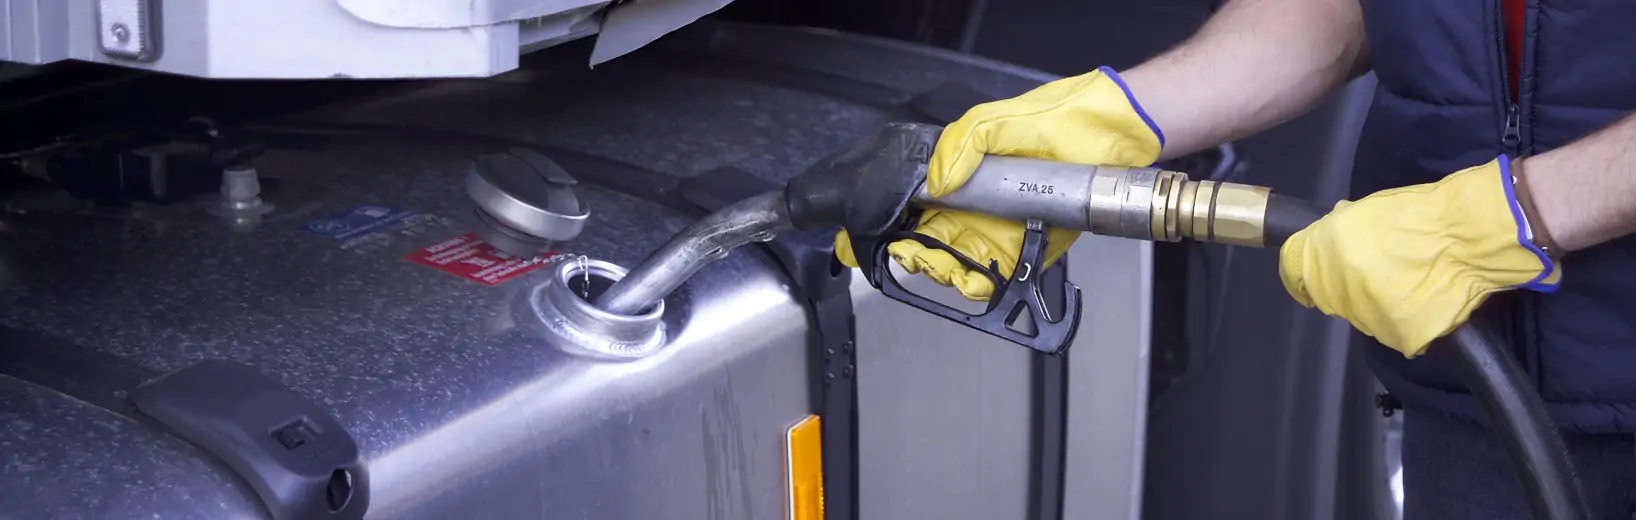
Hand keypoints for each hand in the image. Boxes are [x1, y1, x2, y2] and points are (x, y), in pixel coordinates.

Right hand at [834, 66, 1163, 299]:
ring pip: (954, 264)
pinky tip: (974, 280)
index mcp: (957, 176)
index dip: (884, 223)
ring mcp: (996, 231)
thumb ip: (959, 145)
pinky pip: (995, 277)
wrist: (1112, 135)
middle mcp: (972, 207)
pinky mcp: (1026, 251)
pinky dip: (980, 285)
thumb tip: (935, 180)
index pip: (908, 204)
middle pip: (925, 242)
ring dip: (943, 271)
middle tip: (913, 253)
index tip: (866, 237)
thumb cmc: (1055, 120)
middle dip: (913, 255)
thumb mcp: (995, 120)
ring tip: (944, 266)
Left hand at [1278, 156, 1560, 356]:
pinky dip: (1406, 319)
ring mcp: (1370, 315)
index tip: (1314, 273)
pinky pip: (1394, 331)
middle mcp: (1342, 285)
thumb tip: (1326, 244)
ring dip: (1376, 304)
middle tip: (1382, 270)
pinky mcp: (1400, 336)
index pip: (1293, 270)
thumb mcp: (1367, 211)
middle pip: (1328, 296)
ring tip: (1411, 281)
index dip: (1303, 271)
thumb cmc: (1428, 215)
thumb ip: (1338, 232)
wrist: (1475, 235)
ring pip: (1361, 315)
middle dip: (1345, 285)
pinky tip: (1426, 298)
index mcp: (1328, 249)